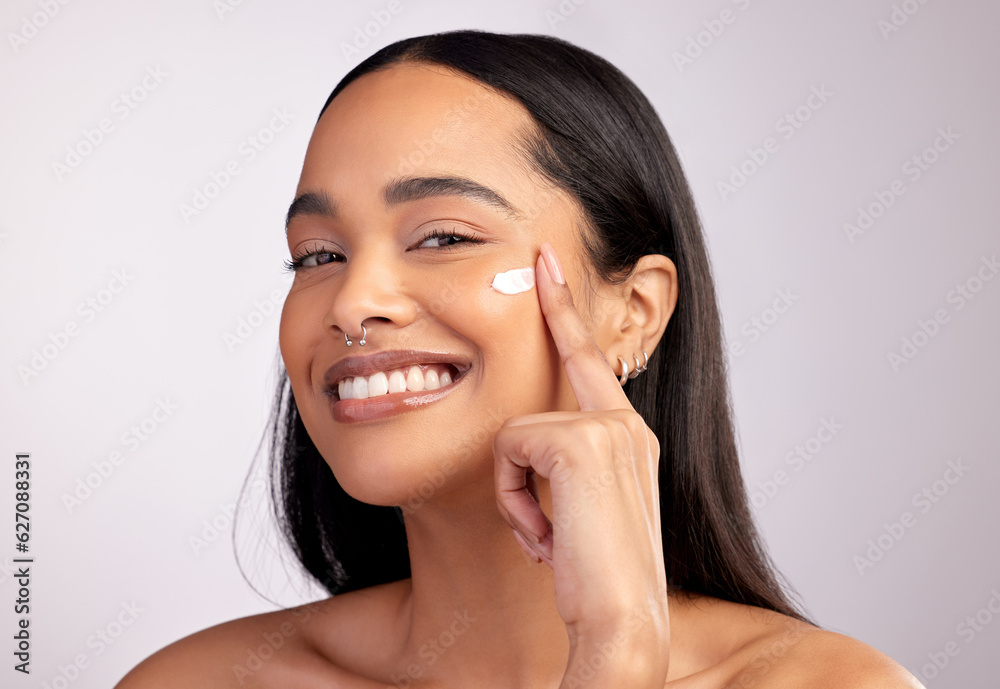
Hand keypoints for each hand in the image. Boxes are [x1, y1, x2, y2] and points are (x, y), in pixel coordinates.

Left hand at [493, 242, 668, 687]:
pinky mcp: (581, 441)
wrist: (624, 622)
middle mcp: (627, 426)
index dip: (566, 310)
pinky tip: (546, 538)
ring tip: (551, 538)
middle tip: (545, 344)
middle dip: (545, 362)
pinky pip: (509, 453)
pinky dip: (514, 502)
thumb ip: (562, 474)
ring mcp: (610, 428)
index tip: (546, 261)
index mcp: (629, 439)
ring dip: (518, 495)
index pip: (592, 363)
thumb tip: (523, 459)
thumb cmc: (599, 581)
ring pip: (515, 433)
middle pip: (566, 365)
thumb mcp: (579, 517)